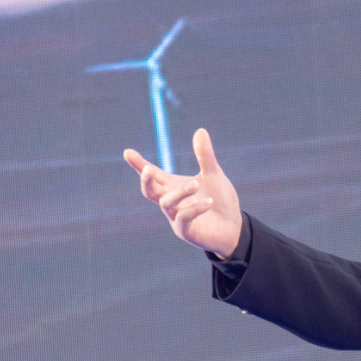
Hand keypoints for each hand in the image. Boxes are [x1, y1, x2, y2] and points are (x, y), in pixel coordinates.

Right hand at [124, 129, 242, 257]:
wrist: (233, 227)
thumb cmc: (220, 201)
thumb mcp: (214, 175)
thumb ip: (205, 156)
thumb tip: (200, 130)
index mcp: (173, 186)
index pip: (153, 174)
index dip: (139, 165)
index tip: (127, 152)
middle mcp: (171, 202)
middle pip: (149, 191)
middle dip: (146, 180)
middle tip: (148, 170)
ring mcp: (176, 217)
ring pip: (165, 203)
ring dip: (180, 192)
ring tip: (196, 184)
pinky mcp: (186, 231)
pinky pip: (183, 219)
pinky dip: (194, 209)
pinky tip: (209, 202)